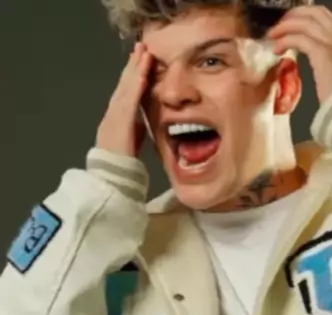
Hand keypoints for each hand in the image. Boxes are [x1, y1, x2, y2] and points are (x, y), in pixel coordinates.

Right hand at [96, 42, 152, 156]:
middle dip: (133, 64)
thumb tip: (144, 120)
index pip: (125, 91)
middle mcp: (114, 111)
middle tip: (141, 46)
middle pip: (124, 83)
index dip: (132, 75)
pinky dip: (136, 85)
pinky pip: (130, 99)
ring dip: (135, 68)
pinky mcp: (121, 121)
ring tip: (143, 51)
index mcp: (117, 116)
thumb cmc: (121, 162)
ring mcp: (115, 114)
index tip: (139, 60)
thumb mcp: (131, 139)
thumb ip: (136, 127)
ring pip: (126, 86)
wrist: (111, 174)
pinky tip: (143, 73)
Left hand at [268, 6, 331, 103]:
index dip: (306, 14)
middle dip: (294, 15)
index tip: (292, 21)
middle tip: (279, 25)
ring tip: (273, 35)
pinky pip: (300, 39)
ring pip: (305, 23)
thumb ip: (330, 63)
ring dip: (286, 26)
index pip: (325, 16)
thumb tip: (318, 62)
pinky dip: (286, 40)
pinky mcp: (322, 54)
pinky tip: (278, 48)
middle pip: (314, 13)